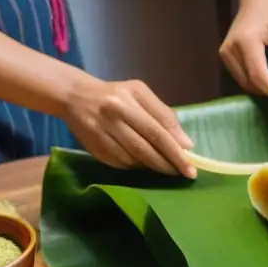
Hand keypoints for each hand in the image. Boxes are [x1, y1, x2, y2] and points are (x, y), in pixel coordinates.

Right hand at [63, 78, 195, 177]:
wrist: (75, 97)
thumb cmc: (115, 94)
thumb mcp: (140, 93)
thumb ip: (163, 114)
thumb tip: (185, 143)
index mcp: (128, 98)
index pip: (158, 128)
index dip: (176, 148)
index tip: (192, 161)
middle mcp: (114, 115)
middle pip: (147, 146)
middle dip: (170, 162)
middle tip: (186, 173)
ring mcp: (102, 133)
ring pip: (135, 158)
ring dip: (155, 167)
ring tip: (169, 170)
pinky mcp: (95, 149)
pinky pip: (122, 163)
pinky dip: (138, 167)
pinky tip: (147, 166)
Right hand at [220, 0, 267, 94]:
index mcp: (246, 41)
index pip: (257, 75)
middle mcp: (230, 48)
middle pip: (248, 81)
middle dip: (266, 89)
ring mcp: (224, 52)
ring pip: (243, 81)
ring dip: (259, 87)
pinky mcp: (224, 55)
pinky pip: (239, 75)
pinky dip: (252, 80)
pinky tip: (266, 76)